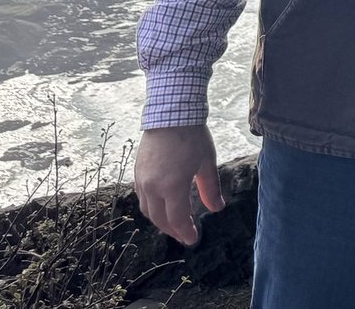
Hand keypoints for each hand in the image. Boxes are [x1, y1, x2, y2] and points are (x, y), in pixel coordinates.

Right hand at [134, 125, 223, 244]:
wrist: (170, 115)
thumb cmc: (192, 137)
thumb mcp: (207, 163)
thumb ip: (211, 188)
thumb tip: (217, 208)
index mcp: (172, 186)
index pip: (176, 219)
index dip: (185, 232)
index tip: (193, 240)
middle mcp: (153, 187)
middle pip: (159, 219)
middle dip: (173, 230)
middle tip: (185, 235)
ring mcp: (142, 180)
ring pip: (148, 211)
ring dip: (160, 221)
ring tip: (174, 224)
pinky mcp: (136, 173)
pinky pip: (142, 198)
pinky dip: (152, 207)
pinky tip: (162, 206)